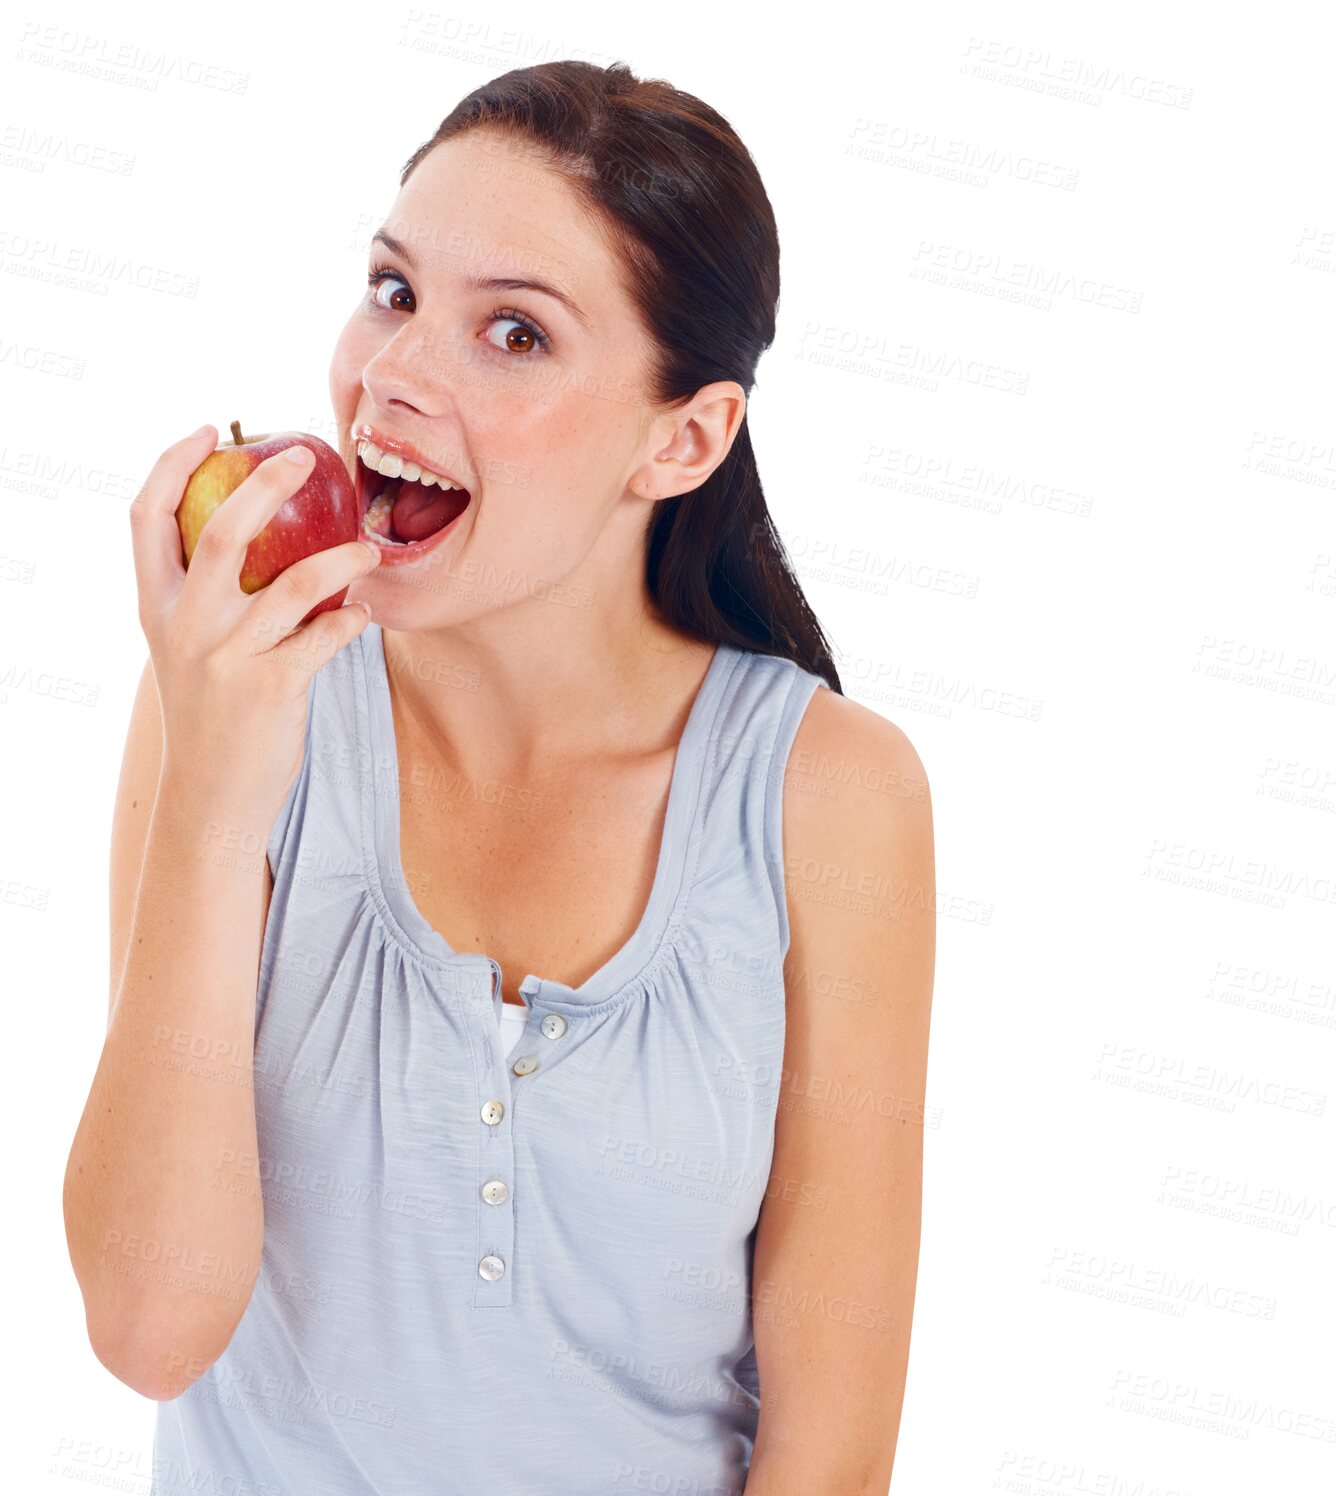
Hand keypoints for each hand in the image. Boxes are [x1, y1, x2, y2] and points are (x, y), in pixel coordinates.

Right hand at [129, 423, 381, 824]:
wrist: (212, 796)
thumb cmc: (210, 711)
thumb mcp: (185, 648)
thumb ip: (203, 596)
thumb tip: (251, 533)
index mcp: (154, 606)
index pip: (146, 515)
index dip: (172, 463)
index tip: (210, 430)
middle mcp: (184, 625)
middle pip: (221, 531)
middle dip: (266, 483)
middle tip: (306, 457)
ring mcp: (227, 657)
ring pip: (293, 583)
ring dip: (342, 559)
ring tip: (369, 552)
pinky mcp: (272, 688)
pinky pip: (326, 636)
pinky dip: (352, 620)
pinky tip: (363, 615)